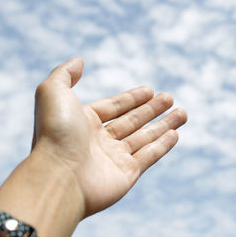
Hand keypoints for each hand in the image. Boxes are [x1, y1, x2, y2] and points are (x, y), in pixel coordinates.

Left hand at [32, 58, 187, 216]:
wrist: (57, 176)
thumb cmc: (55, 132)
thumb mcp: (53, 92)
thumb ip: (64, 74)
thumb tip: (79, 60)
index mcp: (84, 122)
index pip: (114, 107)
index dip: (132, 98)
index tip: (150, 90)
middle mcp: (99, 141)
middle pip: (132, 121)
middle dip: (152, 109)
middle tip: (170, 98)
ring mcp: (114, 159)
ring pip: (145, 138)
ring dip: (165, 125)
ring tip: (183, 113)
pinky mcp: (127, 175)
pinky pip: (149, 156)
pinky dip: (163, 145)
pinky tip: (175, 134)